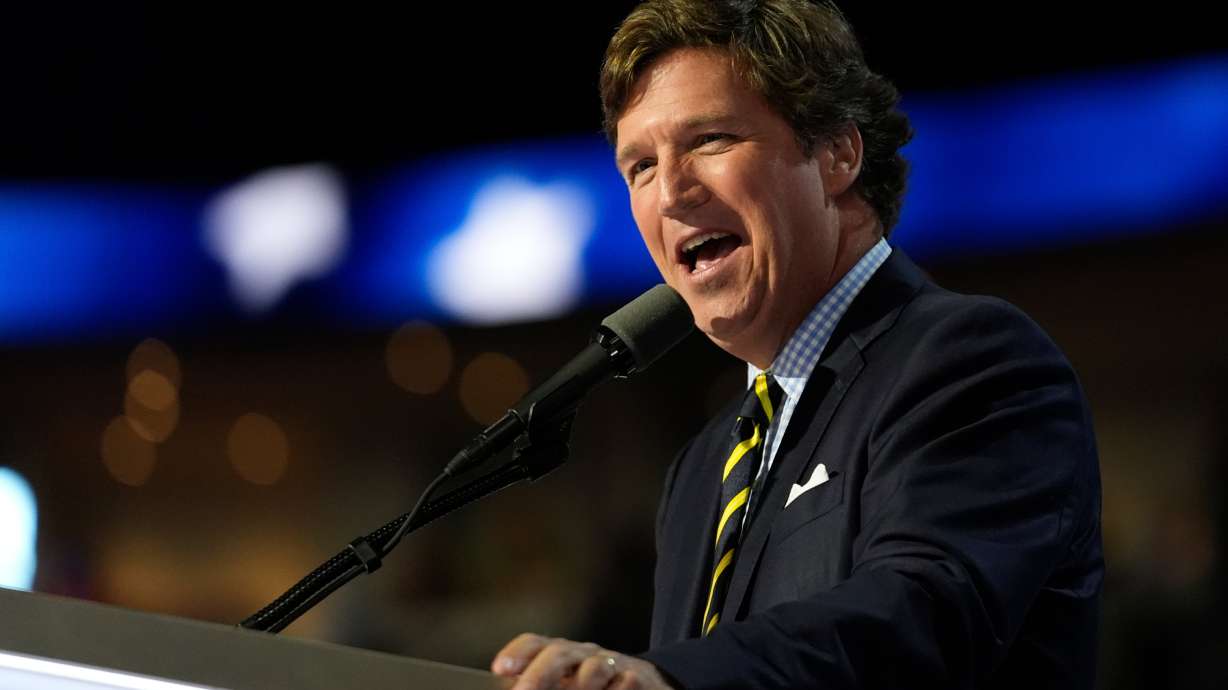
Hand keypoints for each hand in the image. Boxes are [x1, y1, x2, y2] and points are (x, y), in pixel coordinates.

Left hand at [491, 633, 672, 689]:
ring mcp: (612, 665)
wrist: (646, 684)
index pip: (536, 643)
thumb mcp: (566, 683)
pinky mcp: (638, 678)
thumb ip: (541, 684)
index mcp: (562, 655)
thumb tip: (514, 687)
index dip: (518, 652)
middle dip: (539, 674)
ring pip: (594, 668)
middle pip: (560, 653)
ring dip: (580, 683)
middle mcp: (584, 655)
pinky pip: (626, 682)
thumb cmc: (595, 688)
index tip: (501, 668)